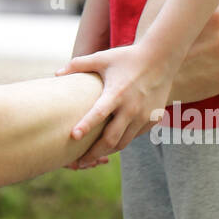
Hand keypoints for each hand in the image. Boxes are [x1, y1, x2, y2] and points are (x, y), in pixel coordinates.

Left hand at [57, 41, 175, 159]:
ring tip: (92, 158)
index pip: (99, 113)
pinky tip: (111, 143)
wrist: (161, 58)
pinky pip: (135, 136)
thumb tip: (56, 74)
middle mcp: (132, 108)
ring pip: (124, 143)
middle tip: (79, 162)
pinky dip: (123, 141)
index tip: (73, 136)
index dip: (86, 126)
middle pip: (111, 139)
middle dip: (94, 153)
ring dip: (107, 151)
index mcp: (117, 93)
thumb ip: (78, 65)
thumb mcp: (102, 58)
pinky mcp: (153, 119)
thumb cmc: (127, 57)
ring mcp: (144, 116)